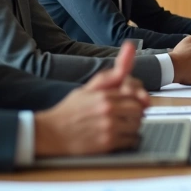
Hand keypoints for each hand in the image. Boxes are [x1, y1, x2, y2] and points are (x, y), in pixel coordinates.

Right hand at [34, 41, 149, 156]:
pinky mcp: (107, 143)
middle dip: (134, 113)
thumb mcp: (88, 89)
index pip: (135, 93)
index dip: (135, 98)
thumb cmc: (70, 111)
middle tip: (124, 116)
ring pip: (137, 125)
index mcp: (104, 95)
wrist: (51, 134)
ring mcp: (108, 127)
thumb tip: (130, 47)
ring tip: (119, 126)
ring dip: (132, 127)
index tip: (130, 102)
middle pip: (139, 110)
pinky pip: (131, 141)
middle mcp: (107, 109)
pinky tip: (117, 137)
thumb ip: (111, 75)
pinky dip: (128, 140)